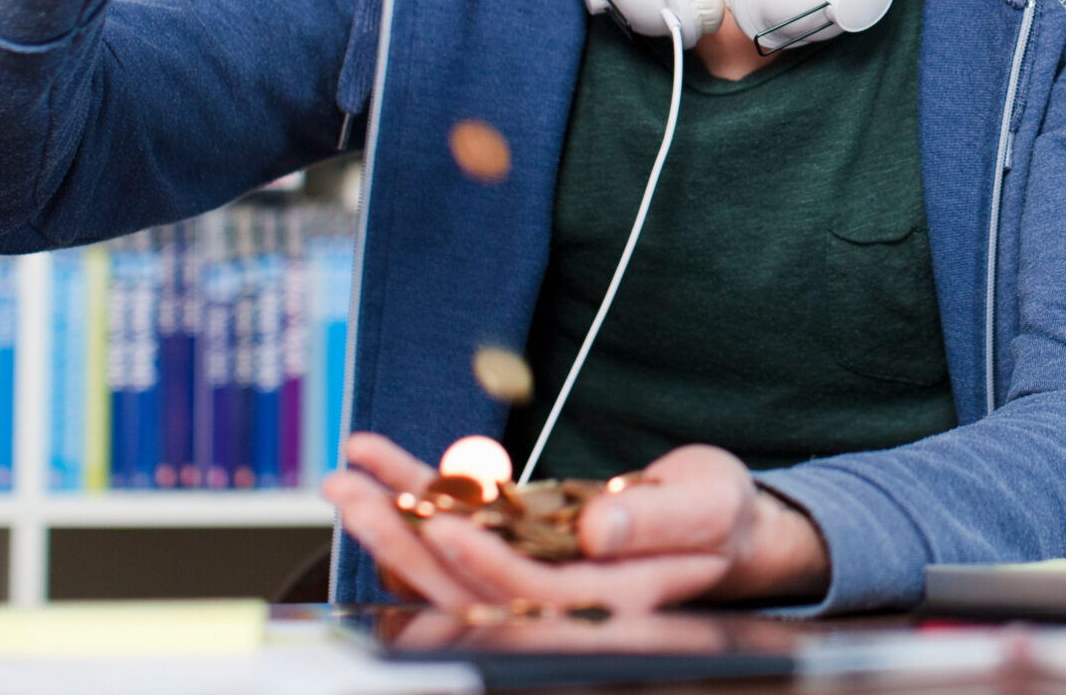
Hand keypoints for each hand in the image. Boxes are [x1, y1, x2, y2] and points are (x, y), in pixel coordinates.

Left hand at [323, 432, 831, 612]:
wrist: (720, 524)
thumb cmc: (721, 513)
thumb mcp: (708, 503)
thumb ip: (657, 517)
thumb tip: (600, 529)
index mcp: (610, 601)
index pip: (531, 594)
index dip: (483, 563)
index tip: (441, 522)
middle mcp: (558, 602)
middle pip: (466, 588)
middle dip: (404, 541)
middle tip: (351, 492)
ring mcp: (531, 577)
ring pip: (447, 566)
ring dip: (392, 521)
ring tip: (345, 476)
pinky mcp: (515, 549)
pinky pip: (456, 530)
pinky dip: (416, 496)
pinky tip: (380, 463)